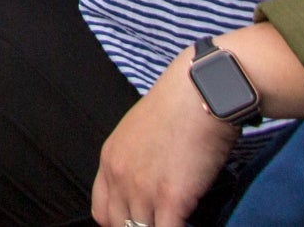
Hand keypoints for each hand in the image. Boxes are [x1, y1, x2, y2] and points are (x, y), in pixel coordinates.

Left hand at [91, 51, 239, 226]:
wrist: (201, 91)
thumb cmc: (180, 106)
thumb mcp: (139, 131)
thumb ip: (135, 160)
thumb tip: (149, 182)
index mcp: (110, 159)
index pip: (101, 211)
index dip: (121, 222)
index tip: (140, 223)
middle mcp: (120, 176)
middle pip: (120, 225)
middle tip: (162, 221)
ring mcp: (143, 189)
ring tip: (179, 220)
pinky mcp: (171, 198)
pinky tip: (192, 223)